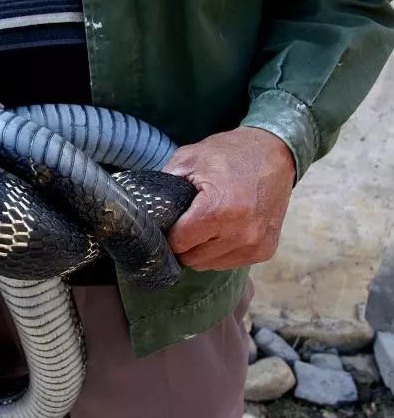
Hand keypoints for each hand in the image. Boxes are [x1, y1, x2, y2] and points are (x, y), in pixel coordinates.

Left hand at [163, 127, 295, 270]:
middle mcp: (240, 234)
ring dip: (202, 250)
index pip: (177, 244)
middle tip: (187, 222)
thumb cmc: (229, 154)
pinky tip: (223, 230)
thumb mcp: (189, 159)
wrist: (275, 152)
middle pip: (192, 258)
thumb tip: (142, 209)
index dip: (168, 234)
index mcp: (218, 211)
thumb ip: (163, 186)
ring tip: (206, 225)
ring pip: (209, 265)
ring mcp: (255, 245)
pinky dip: (221, 251)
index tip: (168, 223)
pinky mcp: (265, 250)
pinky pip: (229, 263)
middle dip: (184, 244)